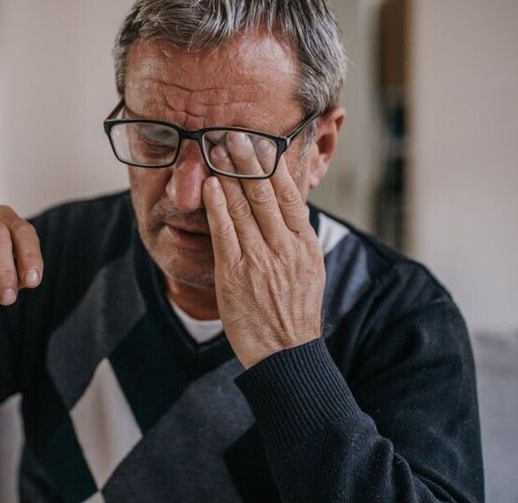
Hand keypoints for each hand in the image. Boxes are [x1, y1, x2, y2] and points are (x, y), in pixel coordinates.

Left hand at [202, 133, 324, 367]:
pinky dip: (216, 205)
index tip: (262, 142)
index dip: (273, 165)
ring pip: (243, 206)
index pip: (290, 194)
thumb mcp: (308, 269)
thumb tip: (288, 205)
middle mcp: (284, 247)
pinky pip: (225, 232)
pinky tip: (209, 186)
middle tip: (232, 133)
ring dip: (227, 175)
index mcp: (304, 244)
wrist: (286, 353)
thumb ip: (296, 236)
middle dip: (247, 160)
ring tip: (215, 150)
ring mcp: (260, 259)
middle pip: (265, 193)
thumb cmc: (293, 312)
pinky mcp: (235, 274)